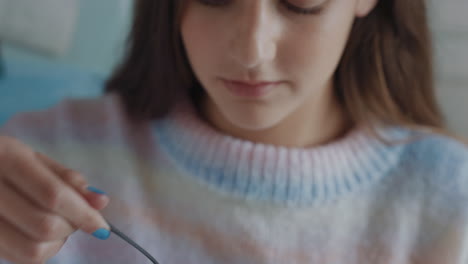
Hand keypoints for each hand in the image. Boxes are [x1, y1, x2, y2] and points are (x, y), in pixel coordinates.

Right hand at [0, 136, 109, 262]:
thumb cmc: (4, 161)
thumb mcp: (35, 159)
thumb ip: (69, 179)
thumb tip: (101, 202)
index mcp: (6, 157)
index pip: (52, 195)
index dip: (83, 213)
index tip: (103, 226)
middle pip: (44, 226)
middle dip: (71, 227)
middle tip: (74, 217)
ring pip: (30, 250)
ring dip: (55, 243)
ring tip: (55, 224)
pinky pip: (17, 258)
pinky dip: (38, 251)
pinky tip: (37, 234)